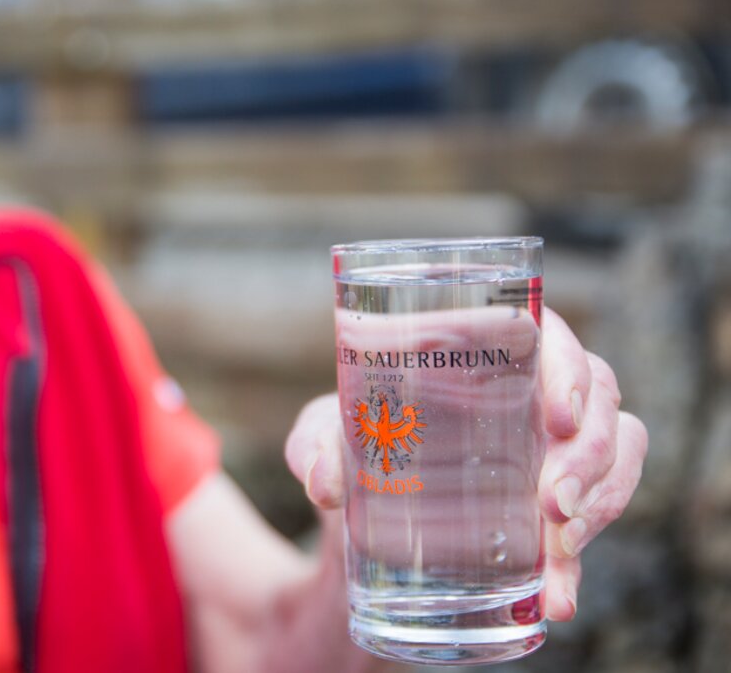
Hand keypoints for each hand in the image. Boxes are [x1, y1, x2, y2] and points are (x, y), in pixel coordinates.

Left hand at [285, 307, 647, 620]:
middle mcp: (533, 389)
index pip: (550, 334)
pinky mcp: (562, 499)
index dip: (570, 368)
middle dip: (589, 455)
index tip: (559, 417)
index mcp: (484, 348)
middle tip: (552, 503)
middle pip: (599, 400)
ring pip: (618, 454)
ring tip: (560, 548)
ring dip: (602, 502)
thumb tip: (325, 482)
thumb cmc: (351, 443)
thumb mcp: (322, 436)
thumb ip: (314, 446)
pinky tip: (557, 597)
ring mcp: (557, 444)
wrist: (360, 509)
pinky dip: (583, 560)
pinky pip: (600, 515)